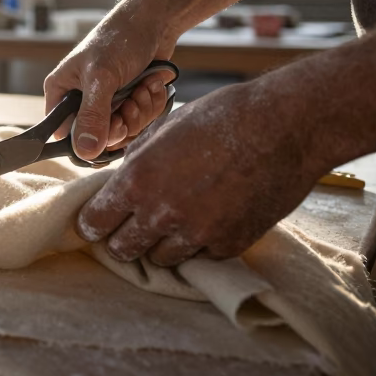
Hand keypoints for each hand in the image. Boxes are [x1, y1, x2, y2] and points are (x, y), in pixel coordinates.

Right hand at [44, 9, 178, 158]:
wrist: (152, 23)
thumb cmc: (118, 40)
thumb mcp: (102, 78)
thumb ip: (93, 115)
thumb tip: (85, 151)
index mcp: (61, 93)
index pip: (65, 135)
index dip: (89, 138)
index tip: (113, 123)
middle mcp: (81, 101)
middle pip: (101, 138)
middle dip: (124, 120)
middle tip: (131, 99)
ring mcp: (107, 104)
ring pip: (125, 131)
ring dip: (142, 109)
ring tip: (142, 85)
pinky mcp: (129, 103)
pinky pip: (142, 122)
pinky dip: (151, 104)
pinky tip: (150, 84)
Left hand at [75, 81, 326, 265]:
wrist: (283, 127)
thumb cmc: (221, 117)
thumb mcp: (164, 130)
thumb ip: (136, 161)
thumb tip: (120, 181)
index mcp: (138, 180)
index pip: (94, 222)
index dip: (92, 223)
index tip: (96, 222)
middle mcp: (162, 213)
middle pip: (122, 249)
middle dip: (121, 238)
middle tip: (130, 225)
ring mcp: (197, 235)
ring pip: (159, 258)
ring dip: (159, 243)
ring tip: (173, 220)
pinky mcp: (228, 246)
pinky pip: (198, 258)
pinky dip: (196, 245)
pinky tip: (206, 219)